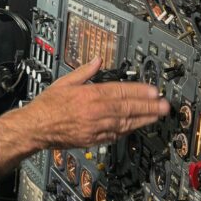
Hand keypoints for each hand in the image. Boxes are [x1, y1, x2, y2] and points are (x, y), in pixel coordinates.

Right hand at [28, 57, 169, 148]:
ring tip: (157, 116)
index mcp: (90, 95)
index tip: (153, 91)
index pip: (121, 91)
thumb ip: (84, 71)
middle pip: (128, 108)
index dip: (140, 91)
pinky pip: (116, 134)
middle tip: (164, 105)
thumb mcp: (65, 82)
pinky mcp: (94, 139)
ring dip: (144, 119)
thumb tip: (97, 60)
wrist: (36, 128)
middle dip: (149, 106)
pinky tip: (137, 127)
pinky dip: (128, 130)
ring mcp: (96, 127)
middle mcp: (96, 112)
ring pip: (126, 122)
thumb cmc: (47, 106)